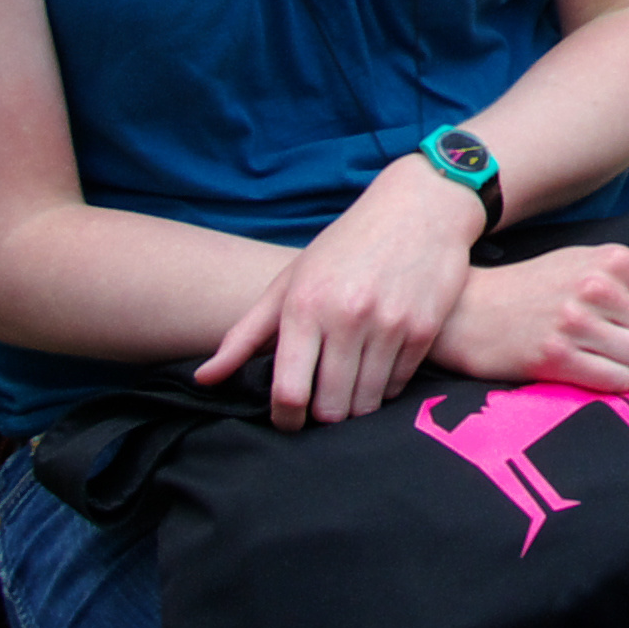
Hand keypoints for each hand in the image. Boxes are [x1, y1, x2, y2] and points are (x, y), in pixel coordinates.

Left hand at [195, 156, 482, 428]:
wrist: (420, 205)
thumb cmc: (346, 245)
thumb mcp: (291, 280)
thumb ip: (246, 334)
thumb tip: (204, 379)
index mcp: (305, 306)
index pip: (289, 391)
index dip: (285, 419)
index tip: (287, 421)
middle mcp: (347, 317)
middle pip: (330, 407)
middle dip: (322, 415)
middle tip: (321, 405)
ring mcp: (390, 324)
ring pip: (366, 403)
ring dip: (354, 405)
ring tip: (348, 390)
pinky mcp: (424, 329)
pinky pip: (397, 386)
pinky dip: (384, 387)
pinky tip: (377, 369)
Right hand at [433, 246, 628, 389]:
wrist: (472, 310)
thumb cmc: (541, 286)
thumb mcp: (597, 264)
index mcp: (615, 260)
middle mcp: (599, 287)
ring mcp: (577, 323)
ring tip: (617, 361)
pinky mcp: (555, 358)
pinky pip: (619, 383)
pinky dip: (615, 383)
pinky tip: (594, 371)